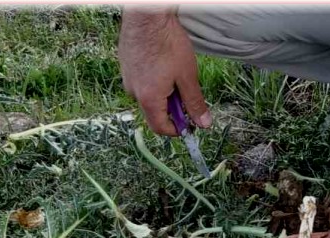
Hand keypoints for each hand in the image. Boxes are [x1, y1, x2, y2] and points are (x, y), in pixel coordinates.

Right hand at [118, 7, 211, 136]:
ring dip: (164, 93)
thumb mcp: (188, 76)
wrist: (148, 15)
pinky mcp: (125, 66)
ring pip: (148, 96)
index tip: (190, 123)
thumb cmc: (168, 43)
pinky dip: (154, 80)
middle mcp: (134, 92)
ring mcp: (127, 78)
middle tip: (186, 91)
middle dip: (172, 108)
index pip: (160, 128)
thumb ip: (195, 103)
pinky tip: (163, 64)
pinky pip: (141, 82)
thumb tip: (203, 124)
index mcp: (149, 99)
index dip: (177, 129)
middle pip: (154, 113)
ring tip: (175, 73)